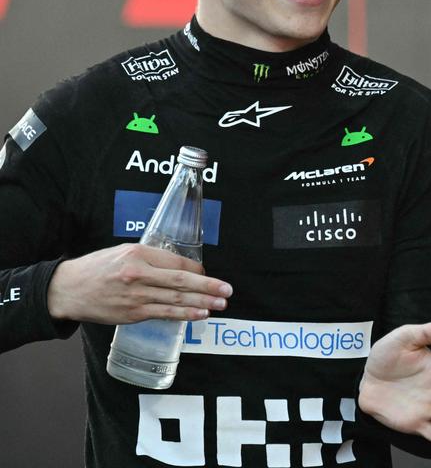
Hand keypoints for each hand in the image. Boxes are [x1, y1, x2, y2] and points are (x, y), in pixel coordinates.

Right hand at [47, 243, 231, 323]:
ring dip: (202, 302)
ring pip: (176, 298)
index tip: (208, 273)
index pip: (177, 261)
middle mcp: (139, 274)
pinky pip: (164, 313)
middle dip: (208, 286)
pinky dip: (184, 314)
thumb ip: (151, 258)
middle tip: (228, 290)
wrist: (68, 289)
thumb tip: (181, 266)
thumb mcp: (124, 251)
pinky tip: (199, 314)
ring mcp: (136, 295)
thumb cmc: (99, 268)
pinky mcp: (132, 313)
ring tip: (221, 304)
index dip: (197, 269)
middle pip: (181, 280)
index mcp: (139, 253)